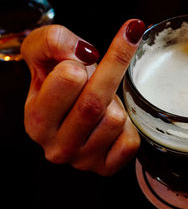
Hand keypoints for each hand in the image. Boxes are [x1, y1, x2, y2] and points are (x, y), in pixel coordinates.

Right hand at [22, 19, 145, 175]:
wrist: (73, 107)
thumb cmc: (59, 81)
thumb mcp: (43, 54)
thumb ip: (53, 41)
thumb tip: (84, 53)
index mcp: (36, 120)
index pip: (70, 78)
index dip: (82, 61)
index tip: (87, 56)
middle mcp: (56, 147)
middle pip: (95, 101)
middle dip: (110, 72)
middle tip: (111, 59)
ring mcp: (82, 161)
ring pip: (115, 120)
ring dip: (116, 104)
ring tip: (102, 103)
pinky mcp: (107, 167)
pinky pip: (131, 141)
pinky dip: (128, 127)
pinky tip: (111, 123)